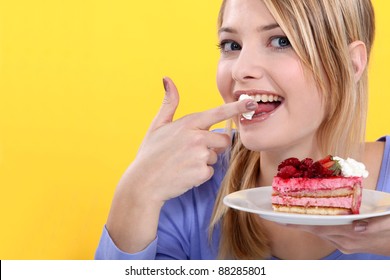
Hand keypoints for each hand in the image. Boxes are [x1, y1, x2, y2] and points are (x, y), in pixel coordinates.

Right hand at [120, 77, 257, 202]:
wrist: (144, 183)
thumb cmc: (149, 153)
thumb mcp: (157, 125)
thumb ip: (169, 103)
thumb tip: (167, 80)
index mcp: (187, 123)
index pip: (217, 113)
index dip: (236, 107)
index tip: (251, 102)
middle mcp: (196, 137)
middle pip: (223, 139)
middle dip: (214, 144)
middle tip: (192, 150)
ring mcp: (200, 155)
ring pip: (216, 156)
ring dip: (205, 160)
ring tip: (184, 163)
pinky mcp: (201, 172)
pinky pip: (210, 171)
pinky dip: (200, 174)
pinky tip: (185, 173)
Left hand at [287, 215, 389, 255]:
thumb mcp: (387, 221)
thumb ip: (374, 224)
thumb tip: (357, 225)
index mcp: (352, 234)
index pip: (320, 228)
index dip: (302, 224)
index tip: (285, 220)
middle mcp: (344, 242)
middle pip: (316, 231)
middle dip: (298, 225)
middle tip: (281, 216)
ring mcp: (344, 246)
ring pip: (320, 234)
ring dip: (306, 227)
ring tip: (291, 217)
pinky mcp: (345, 247)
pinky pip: (327, 236)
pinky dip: (317, 229)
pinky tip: (311, 222)